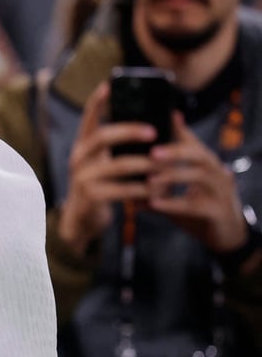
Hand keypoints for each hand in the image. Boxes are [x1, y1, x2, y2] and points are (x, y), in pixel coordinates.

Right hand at [58, 82, 157, 254]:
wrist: (82, 221)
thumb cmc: (101, 187)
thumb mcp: (106, 163)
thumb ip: (122, 146)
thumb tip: (160, 122)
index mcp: (83, 146)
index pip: (88, 118)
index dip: (98, 101)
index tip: (109, 85)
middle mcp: (78, 158)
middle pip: (102, 136)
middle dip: (129, 130)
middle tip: (153, 131)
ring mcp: (82, 178)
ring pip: (116, 164)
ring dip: (144, 164)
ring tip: (164, 164)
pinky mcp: (90, 197)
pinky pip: (121, 190)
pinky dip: (141, 189)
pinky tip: (156, 188)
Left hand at [146, 111, 246, 252]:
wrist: (227, 237)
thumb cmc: (200, 211)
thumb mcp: (178, 194)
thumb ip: (160, 185)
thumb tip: (129, 179)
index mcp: (207, 166)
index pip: (193, 143)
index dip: (179, 131)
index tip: (161, 119)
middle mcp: (217, 174)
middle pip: (199, 155)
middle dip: (176, 152)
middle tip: (152, 152)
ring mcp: (221, 192)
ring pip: (199, 177)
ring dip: (173, 176)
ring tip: (149, 178)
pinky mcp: (219, 212)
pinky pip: (196, 205)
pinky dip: (173, 204)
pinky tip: (154, 204)